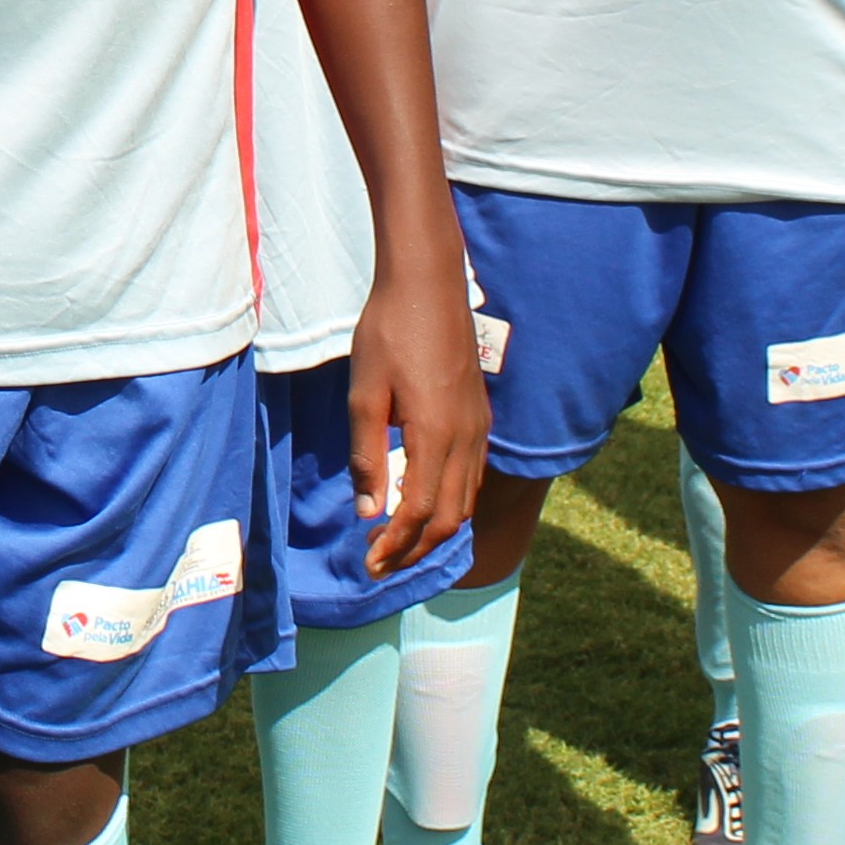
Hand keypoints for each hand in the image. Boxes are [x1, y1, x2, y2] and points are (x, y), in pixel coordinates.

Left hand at [345, 271, 486, 576]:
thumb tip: (369, 512)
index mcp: (436, 434)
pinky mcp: (479, 414)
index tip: (369, 563)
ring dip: (434, 530)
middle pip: (449, 518)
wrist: (428, 281)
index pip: (418, 511)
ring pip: (466, 500)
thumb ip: (367, 455)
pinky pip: (473, 475)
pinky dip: (451, 502)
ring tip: (399, 542)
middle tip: (381, 563)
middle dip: (415, 549)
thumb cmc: (388, 330)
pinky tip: (424, 501)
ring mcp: (479, 426)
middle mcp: (467, 437)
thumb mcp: (364, 393)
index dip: (394, 545)